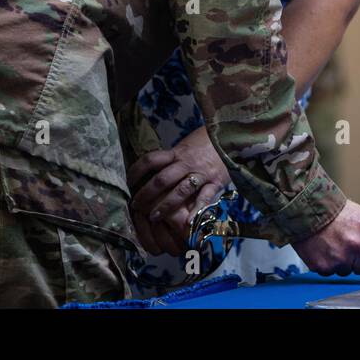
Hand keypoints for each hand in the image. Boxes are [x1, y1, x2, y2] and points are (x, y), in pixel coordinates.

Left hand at [127, 127, 230, 256]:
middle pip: (162, 179)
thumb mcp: (186, 146)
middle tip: (136, 206)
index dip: (137, 171)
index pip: (151, 160)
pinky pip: (204, 197)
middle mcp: (187, 162)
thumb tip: (150, 170)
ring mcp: (201, 173)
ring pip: (180, 190)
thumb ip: (172, 158)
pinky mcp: (215, 182)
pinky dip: (196, 210)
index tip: (129, 182)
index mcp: (177, 153)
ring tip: (153, 217)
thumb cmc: (206, 143)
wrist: (231, 137)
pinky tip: (188, 222)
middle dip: (147, 194)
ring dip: (165, 205)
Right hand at [292, 200, 359, 276]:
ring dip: (341, 263)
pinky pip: (330, 272)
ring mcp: (340, 259)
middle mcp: (357, 247)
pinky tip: (323, 249)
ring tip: (333, 244)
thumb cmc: (337, 212)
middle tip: (345, 245)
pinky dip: (327, 263)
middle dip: (355, 261)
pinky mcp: (324, 266)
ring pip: (346, 271)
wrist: (308, 208)